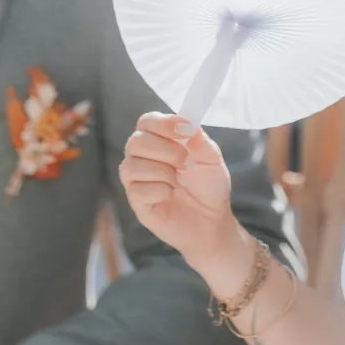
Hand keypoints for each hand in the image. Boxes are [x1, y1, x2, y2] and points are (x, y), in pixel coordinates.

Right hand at [120, 113, 239, 272]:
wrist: (213, 222)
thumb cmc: (209, 188)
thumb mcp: (212, 160)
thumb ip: (200, 140)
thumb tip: (187, 123)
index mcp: (160, 141)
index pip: (146, 121)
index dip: (163, 123)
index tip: (185, 131)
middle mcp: (143, 157)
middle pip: (136, 141)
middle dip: (166, 150)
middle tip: (188, 163)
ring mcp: (137, 180)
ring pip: (131, 165)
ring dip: (163, 172)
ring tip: (180, 182)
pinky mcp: (136, 202)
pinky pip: (137, 189)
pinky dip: (159, 191)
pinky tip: (171, 196)